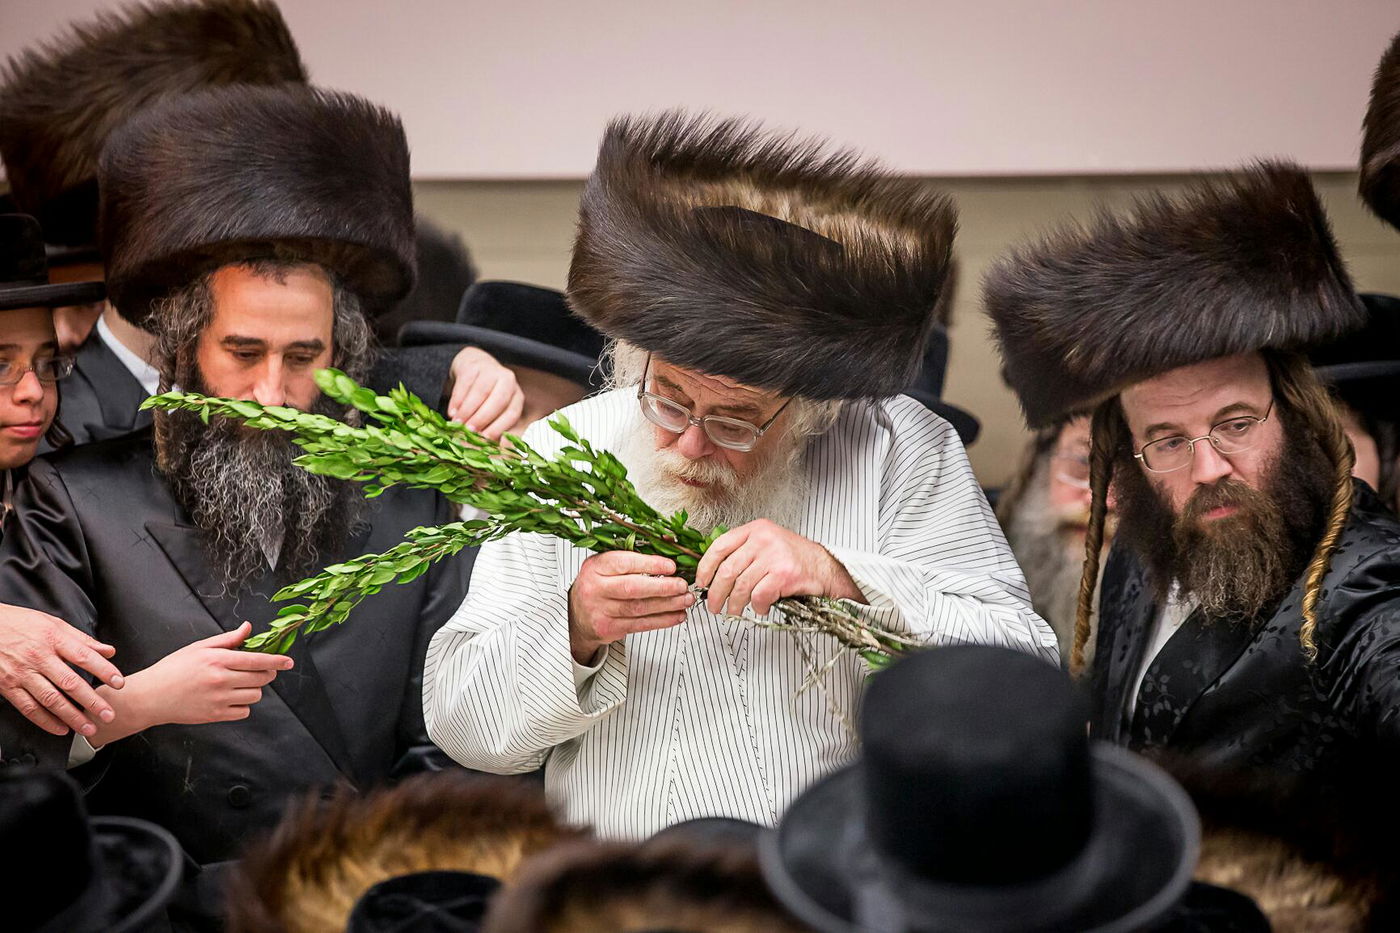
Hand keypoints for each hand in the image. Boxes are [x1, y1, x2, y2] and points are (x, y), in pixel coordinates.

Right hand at [0, 604, 124, 737]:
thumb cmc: (19, 624)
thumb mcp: (52, 623)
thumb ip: (82, 639)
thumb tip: (108, 650)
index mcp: (53, 638)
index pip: (84, 656)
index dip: (104, 670)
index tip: (118, 683)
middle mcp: (38, 657)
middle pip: (70, 683)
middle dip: (92, 701)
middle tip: (108, 714)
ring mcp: (22, 673)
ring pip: (51, 699)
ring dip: (72, 716)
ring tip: (88, 727)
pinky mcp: (7, 686)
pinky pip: (29, 708)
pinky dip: (46, 721)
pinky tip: (61, 728)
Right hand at [93, 623, 291, 743]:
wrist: (151, 696)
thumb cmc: (174, 668)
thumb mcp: (199, 647)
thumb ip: (227, 639)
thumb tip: (249, 628)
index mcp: (217, 659)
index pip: (257, 660)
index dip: (276, 660)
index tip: (289, 662)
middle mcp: (220, 679)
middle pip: (261, 678)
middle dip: (266, 674)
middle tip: (259, 671)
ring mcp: (218, 699)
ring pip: (255, 695)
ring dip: (253, 689)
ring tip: (238, 684)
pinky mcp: (215, 715)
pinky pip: (244, 711)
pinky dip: (242, 705)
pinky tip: (230, 698)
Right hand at [445, 347, 524, 439]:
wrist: (474, 365)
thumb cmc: (486, 396)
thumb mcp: (496, 411)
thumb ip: (497, 430)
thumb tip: (499, 450)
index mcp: (516, 396)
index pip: (511, 414)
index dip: (499, 428)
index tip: (485, 439)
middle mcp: (508, 381)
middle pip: (498, 401)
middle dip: (482, 418)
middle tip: (469, 431)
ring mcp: (491, 370)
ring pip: (480, 393)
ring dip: (467, 411)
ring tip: (457, 424)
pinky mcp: (473, 365)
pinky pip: (465, 384)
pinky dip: (457, 400)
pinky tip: (452, 411)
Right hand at [567, 552, 694, 663]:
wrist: (577, 614)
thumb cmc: (599, 584)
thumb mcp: (607, 565)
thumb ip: (634, 556)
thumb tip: (669, 543)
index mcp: (596, 566)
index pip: (624, 563)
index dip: (650, 565)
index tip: (671, 566)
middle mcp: (595, 588)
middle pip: (633, 588)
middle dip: (662, 587)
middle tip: (682, 585)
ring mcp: (600, 610)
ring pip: (639, 608)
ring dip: (667, 605)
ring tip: (685, 600)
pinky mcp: (608, 628)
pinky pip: (640, 625)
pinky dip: (662, 621)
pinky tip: (676, 615)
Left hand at [694, 520, 864, 616]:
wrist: (827, 568)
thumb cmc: (795, 559)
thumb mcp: (767, 544)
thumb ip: (743, 551)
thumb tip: (713, 573)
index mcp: (755, 529)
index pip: (719, 546)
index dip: (705, 567)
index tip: (702, 582)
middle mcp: (763, 539)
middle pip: (727, 570)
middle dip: (716, 593)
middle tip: (714, 606)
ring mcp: (774, 556)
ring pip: (741, 586)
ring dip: (734, 605)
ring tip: (733, 612)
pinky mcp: (785, 574)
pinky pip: (759, 596)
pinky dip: (757, 607)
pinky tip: (760, 608)